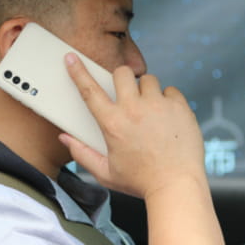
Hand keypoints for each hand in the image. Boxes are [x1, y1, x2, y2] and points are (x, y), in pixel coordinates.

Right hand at [59, 53, 205, 198]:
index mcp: (113, 123)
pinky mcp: (179, 107)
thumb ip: (82, 154)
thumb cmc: (140, 182)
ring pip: (148, 80)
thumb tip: (65, 138)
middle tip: (127, 94)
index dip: (78, 71)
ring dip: (146, 91)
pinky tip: (167, 117)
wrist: (176, 187)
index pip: (89, 90)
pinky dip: (168, 100)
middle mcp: (134, 109)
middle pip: (122, 73)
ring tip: (150, 110)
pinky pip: (171, 91)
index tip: (71, 57)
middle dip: (121, 79)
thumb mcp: (106, 173)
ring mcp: (159, 106)